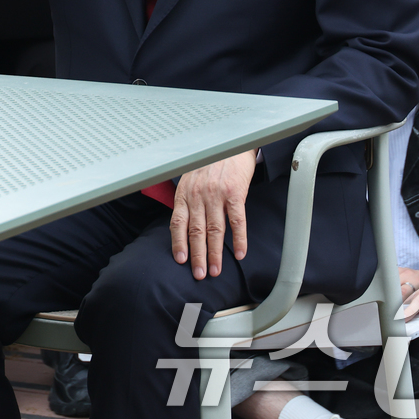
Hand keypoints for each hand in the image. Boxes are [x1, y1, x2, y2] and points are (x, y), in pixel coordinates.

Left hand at [171, 150, 254, 279]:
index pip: (177, 223)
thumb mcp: (190, 179)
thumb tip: (183, 227)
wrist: (229, 143)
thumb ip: (187, 201)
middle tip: (199, 275)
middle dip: (197, 256)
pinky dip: (239, 238)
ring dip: (215, 253)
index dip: (178, 243)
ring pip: (215, 230)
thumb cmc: (209, 164)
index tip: (181, 261)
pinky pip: (237, 220)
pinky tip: (240, 253)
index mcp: (184, 194)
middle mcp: (198, 195)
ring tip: (215, 270)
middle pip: (196, 231)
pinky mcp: (235, 192)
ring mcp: (216, 194)